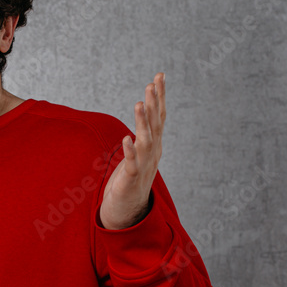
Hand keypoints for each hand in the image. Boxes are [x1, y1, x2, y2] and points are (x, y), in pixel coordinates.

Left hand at [99, 72, 165, 229]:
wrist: (128, 210)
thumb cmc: (131, 179)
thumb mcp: (140, 151)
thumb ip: (144, 132)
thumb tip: (147, 109)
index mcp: (154, 144)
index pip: (159, 116)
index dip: (160, 97)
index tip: (159, 76)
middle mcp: (152, 152)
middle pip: (154, 124)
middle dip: (154, 103)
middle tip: (152, 83)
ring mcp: (143, 165)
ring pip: (145, 140)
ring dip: (142, 122)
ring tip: (139, 103)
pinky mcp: (131, 179)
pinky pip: (132, 163)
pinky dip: (130, 151)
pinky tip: (126, 139)